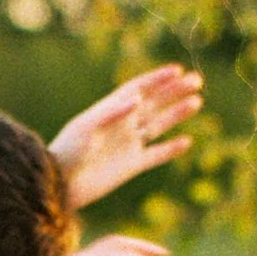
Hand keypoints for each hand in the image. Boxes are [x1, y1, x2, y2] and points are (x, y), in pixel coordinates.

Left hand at [49, 67, 202, 210]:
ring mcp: (128, 144)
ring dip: (177, 113)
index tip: (177, 70)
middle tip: (197, 80)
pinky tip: (187, 141)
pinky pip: (156, 155)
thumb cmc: (67, 152)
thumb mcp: (86, 129)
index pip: (138, 88)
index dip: (157, 78)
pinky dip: (171, 149)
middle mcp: (122, 124)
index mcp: (110, 110)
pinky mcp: (131, 166)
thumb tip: (137, 98)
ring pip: (159, 125)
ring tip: (197, 101)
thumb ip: (111, 114)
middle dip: (174, 91)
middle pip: (153, 103)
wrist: (59, 186)